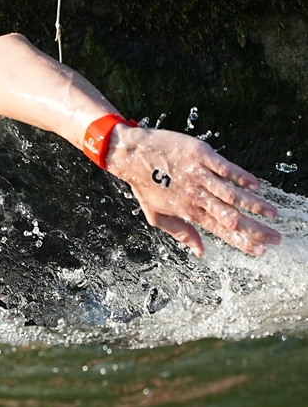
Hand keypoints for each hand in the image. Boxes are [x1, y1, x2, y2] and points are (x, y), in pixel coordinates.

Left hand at [106, 125, 280, 256]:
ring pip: (231, 194)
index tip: (261, 250)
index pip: (220, 231)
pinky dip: (242, 177)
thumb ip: (181, 233)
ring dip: (254, 205)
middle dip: (255, 229)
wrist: (131, 154)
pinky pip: (225, 168)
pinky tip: (256, 186)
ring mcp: (199, 175)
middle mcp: (196, 196)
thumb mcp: (155, 215)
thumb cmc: (143, 185)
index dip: (242, 242)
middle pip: (230, 216)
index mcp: (188, 211)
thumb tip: (200, 252)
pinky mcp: (201, 155)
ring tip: (273, 214)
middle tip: (276, 237)